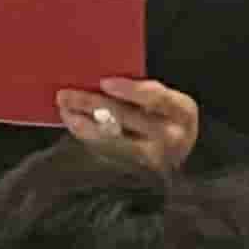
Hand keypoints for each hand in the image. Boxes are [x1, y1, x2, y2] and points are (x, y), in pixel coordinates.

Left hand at [61, 77, 200, 170]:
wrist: (181, 157)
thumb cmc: (170, 119)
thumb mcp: (170, 104)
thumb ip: (146, 92)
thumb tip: (102, 79)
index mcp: (183, 111)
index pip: (156, 98)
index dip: (130, 90)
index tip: (104, 82)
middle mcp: (172, 137)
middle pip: (127, 118)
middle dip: (93, 104)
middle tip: (67, 94)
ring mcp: (154, 157)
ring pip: (112, 138)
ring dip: (83, 122)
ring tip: (64, 109)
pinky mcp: (138, 170)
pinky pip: (107, 150)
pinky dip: (88, 135)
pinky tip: (74, 124)